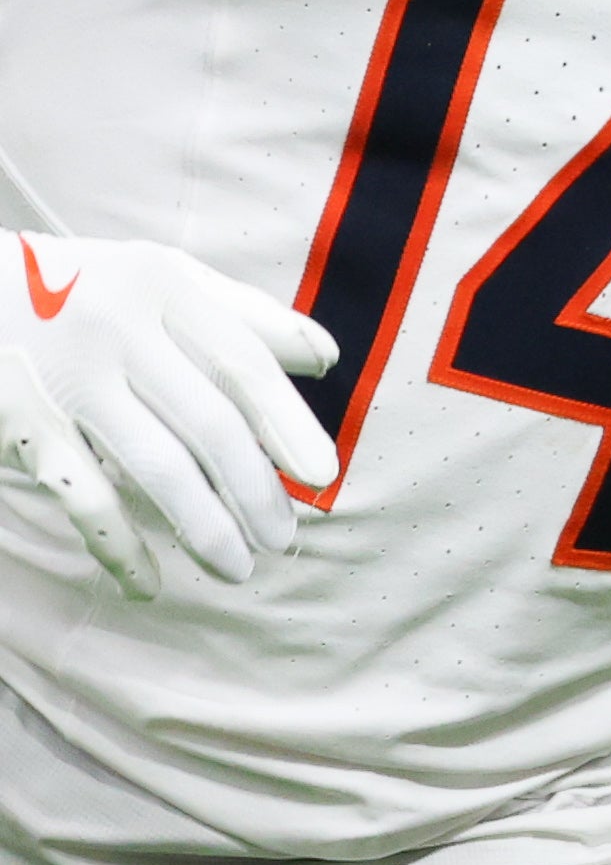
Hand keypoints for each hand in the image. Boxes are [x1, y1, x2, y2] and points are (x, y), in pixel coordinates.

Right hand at [0, 235, 339, 599]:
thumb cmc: (84, 289)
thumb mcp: (162, 280)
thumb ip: (244, 316)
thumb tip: (326, 359)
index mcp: (164, 285)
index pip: (243, 364)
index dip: (288, 423)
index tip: (323, 475)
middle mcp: (119, 328)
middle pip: (208, 422)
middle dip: (254, 489)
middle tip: (284, 539)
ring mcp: (67, 380)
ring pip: (154, 466)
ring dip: (204, 525)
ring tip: (238, 567)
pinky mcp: (23, 427)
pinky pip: (84, 497)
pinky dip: (120, 546)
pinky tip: (149, 584)